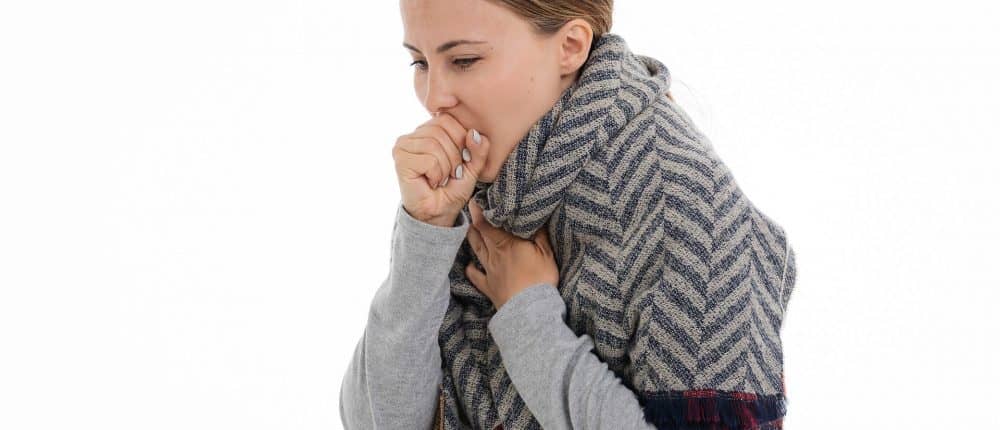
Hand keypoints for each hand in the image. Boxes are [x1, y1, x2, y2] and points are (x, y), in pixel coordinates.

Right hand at [392, 112, 491, 226]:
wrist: (438, 214)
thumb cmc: (452, 190)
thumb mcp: (473, 167)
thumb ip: (478, 150)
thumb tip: (474, 133)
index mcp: (427, 131)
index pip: (447, 119)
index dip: (460, 139)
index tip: (460, 162)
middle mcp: (412, 135)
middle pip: (441, 130)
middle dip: (454, 156)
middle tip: (450, 174)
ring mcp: (403, 146)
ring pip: (434, 145)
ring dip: (445, 167)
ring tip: (440, 179)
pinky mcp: (400, 160)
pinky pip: (429, 160)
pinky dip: (437, 174)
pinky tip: (431, 182)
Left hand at [464, 199, 559, 308]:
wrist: (530, 310)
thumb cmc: (540, 279)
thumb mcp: (546, 253)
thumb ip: (539, 235)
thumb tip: (534, 218)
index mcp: (507, 243)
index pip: (488, 223)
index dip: (480, 211)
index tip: (475, 201)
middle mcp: (494, 254)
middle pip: (480, 234)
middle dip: (475, 220)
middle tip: (471, 209)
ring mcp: (489, 271)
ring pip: (476, 250)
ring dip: (472, 238)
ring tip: (469, 229)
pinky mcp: (488, 287)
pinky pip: (475, 276)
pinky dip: (471, 269)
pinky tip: (470, 265)